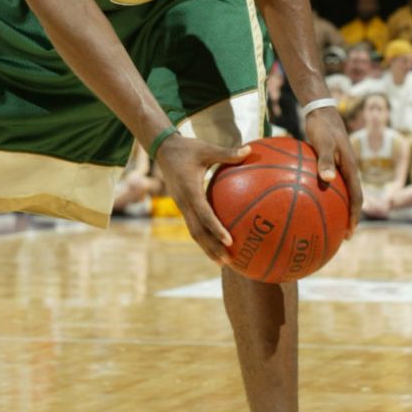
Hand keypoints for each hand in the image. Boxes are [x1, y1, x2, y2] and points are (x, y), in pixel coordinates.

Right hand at [153, 135, 252, 266]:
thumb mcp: (207, 148)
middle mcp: (184, 202)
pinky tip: (218, 245)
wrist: (162, 150)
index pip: (204, 213)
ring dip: (207, 248)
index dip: (216, 228)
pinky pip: (194, 226)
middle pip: (197, 231)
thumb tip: (249, 150)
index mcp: (190, 190)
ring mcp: (182, 206)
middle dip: (211, 248)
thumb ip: (227, 152)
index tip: (229, 240)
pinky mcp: (183, 206)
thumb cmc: (187, 148)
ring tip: (223, 262)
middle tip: (227, 262)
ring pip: (194, 232)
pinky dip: (204, 238)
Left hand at [304, 106, 362, 232]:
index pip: (357, 197)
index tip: (349, 232)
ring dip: (336, 208)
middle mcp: (347, 170)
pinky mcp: (330, 164)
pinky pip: (328, 184)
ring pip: (341, 193)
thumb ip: (325, 160)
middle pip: (351, 199)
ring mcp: (340, 167)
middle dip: (347, 218)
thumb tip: (327, 179)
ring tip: (326, 223)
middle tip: (339, 235)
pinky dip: (323, 195)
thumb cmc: (321, 126)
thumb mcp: (323, 142)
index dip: (354, 216)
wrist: (320, 111)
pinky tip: (306, 201)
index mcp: (351, 168)